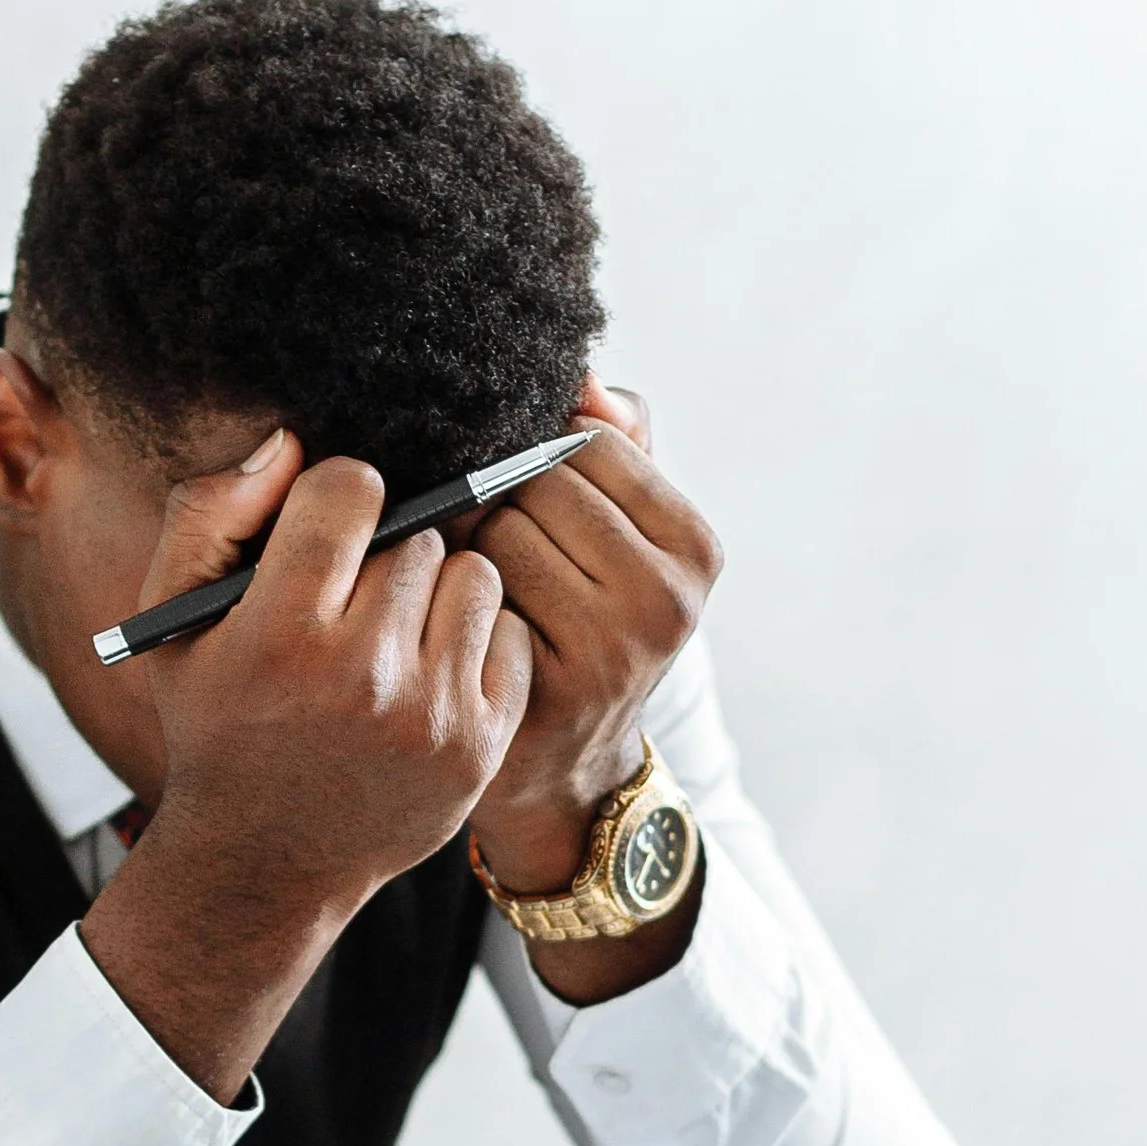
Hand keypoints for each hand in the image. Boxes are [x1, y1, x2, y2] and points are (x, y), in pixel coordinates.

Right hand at [80, 432, 531, 1098]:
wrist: (264, 864)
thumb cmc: (217, 725)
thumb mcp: (171, 624)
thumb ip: (209, 514)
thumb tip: (293, 445)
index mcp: (280, 633)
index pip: (351, 488)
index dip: (334, 501)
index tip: (324, 536)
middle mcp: (362, 674)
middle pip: (417, 533)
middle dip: (385, 553)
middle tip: (354, 601)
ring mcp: (431, 714)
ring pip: (473, 575)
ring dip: (439, 591)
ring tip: (396, 632)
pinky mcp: (479, 744)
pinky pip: (510, 634)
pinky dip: (477, 642)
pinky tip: (430, 671)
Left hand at [468, 380, 721, 923]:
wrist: (564, 770)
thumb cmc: (583, 626)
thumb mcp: (623, 536)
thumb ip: (617, 444)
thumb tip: (584, 374)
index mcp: (695, 548)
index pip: (589, 441)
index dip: (535, 456)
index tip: (521, 494)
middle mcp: (666, 601)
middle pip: (537, 481)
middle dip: (496, 498)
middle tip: (483, 539)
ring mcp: (611, 653)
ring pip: (497, 532)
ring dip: (466, 546)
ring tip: (472, 582)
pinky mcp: (546, 692)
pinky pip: (469, 596)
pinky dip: (450, 598)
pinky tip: (456, 622)